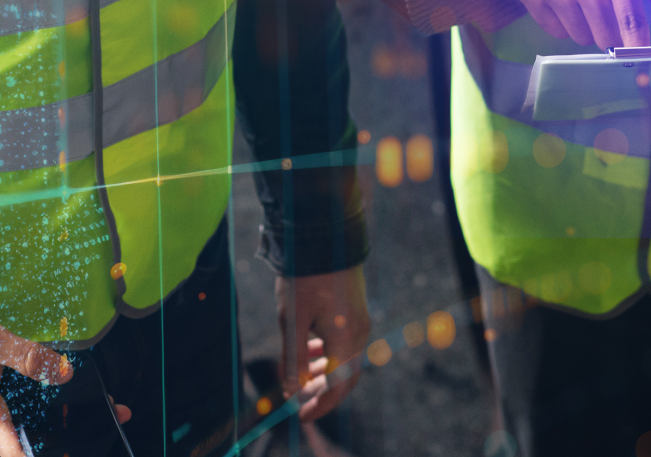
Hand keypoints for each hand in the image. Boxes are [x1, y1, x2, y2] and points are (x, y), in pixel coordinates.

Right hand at [0, 303, 127, 456]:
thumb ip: (28, 356)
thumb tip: (64, 374)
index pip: (19, 455)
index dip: (47, 456)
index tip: (75, 451)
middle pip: (31, 440)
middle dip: (70, 432)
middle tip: (117, 414)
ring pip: (28, 424)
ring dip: (61, 417)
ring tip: (102, 405)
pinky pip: (20, 408)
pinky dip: (45, 403)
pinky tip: (66, 391)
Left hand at [276, 267, 370, 420]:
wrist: (323, 234)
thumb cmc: (304, 277)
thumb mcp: (292, 319)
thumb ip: (293, 356)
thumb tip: (292, 388)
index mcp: (346, 339)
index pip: (338, 387)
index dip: (320, 405)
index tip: (301, 417)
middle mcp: (359, 332)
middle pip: (343, 376)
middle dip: (320, 391)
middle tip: (298, 401)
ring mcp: (359, 319)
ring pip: (342, 358)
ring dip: (322, 371)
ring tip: (299, 376)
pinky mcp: (353, 308)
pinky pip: (343, 341)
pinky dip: (326, 352)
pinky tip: (308, 348)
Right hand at [516, 0, 650, 49]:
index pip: (632, 23)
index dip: (639, 48)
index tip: (643, 63)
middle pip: (606, 39)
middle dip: (611, 32)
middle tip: (606, 9)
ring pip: (581, 38)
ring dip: (587, 28)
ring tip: (582, 0)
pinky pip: (557, 33)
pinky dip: (564, 24)